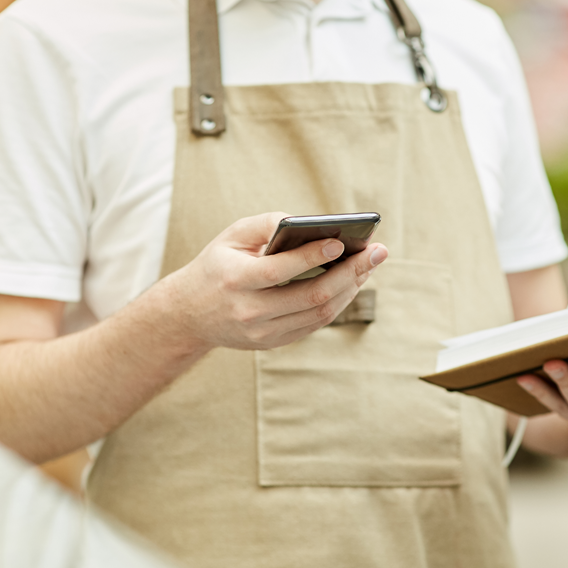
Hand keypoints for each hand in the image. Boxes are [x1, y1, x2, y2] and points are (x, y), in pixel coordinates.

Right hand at [164, 211, 387, 351]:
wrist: (189, 314)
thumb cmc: (216, 266)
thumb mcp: (230, 237)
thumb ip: (266, 225)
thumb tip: (309, 223)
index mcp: (235, 280)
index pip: (279, 271)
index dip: (313, 256)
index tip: (342, 242)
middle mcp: (249, 312)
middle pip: (310, 297)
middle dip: (350, 273)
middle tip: (377, 252)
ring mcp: (262, 333)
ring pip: (318, 314)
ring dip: (350, 288)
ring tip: (369, 265)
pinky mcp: (273, 343)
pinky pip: (314, 324)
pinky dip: (337, 302)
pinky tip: (351, 283)